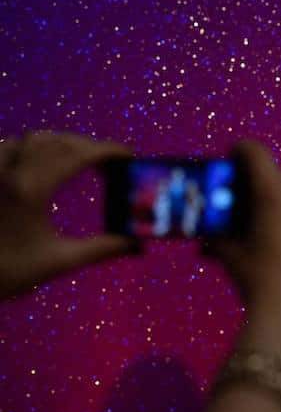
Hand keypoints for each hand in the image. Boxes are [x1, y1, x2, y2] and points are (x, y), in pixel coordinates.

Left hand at [0, 132, 135, 298]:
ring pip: (30, 139)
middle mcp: (11, 170)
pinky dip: (32, 147)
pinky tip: (41, 162)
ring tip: (80, 158)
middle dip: (88, 145)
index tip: (130, 155)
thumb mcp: (60, 262)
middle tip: (110, 161)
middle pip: (57, 141)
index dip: (107, 150)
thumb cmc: (9, 272)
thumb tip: (136, 245)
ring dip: (60, 142)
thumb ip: (101, 249)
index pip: (77, 154)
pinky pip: (8, 147)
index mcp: (33, 188)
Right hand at [205, 141, 280, 367]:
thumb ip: (217, 234)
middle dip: (256, 180)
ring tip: (258, 218)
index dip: (238, 150)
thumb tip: (207, 233)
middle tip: (238, 193)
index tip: (227, 156)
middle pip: (276, 175)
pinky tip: (280, 243)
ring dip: (275, 201)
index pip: (255, 152)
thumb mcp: (228, 253)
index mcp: (273, 193)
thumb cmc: (253, 277)